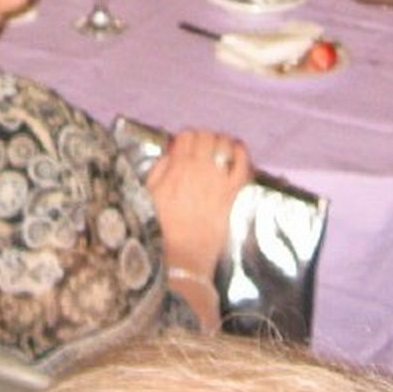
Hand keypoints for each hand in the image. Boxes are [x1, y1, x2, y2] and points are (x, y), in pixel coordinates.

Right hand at [146, 127, 251, 276]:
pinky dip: (241, 154)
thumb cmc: (162, 228)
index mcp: (177, 167)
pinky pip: (243, 164)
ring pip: (226, 144)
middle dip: (204, 139)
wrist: (183, 256)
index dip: (186, 138)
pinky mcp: (232, 193)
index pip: (186, 135)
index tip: (185, 146)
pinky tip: (238, 154)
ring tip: (219, 150)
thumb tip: (171, 154)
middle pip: (207, 136)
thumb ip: (159, 169)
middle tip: (202, 149)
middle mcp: (199, 168)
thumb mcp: (149, 194)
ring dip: (223, 143)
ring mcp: (218, 180)